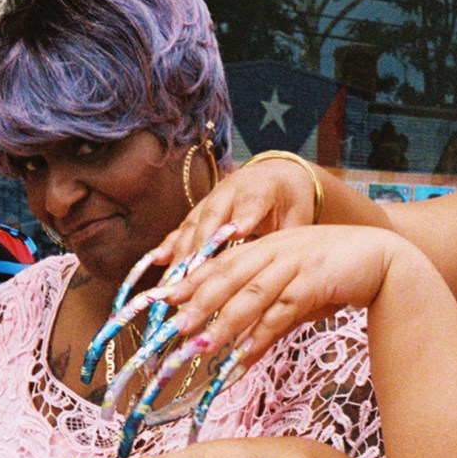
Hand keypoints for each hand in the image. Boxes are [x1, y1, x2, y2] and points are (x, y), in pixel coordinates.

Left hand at [116, 226, 410, 386]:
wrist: (383, 258)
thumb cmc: (336, 273)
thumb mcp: (295, 284)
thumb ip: (268, 307)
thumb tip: (240, 342)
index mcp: (265, 246)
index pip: (220, 264)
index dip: (190, 281)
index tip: (162, 301)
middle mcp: (274, 252)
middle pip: (227, 279)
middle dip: (197, 304)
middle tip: (170, 329)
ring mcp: (293, 265)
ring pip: (249, 296)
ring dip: (222, 323)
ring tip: (198, 347)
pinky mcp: (314, 284)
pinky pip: (280, 314)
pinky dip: (259, 337)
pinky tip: (243, 357)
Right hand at [144, 159, 322, 284]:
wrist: (275, 177)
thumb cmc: (290, 204)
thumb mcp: (299, 218)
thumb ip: (292, 237)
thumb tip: (293, 266)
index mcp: (262, 188)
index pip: (253, 202)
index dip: (244, 217)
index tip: (239, 232)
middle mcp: (231, 191)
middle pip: (214, 218)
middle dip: (202, 247)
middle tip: (194, 274)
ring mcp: (211, 201)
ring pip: (194, 226)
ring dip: (181, 254)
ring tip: (173, 280)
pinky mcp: (199, 212)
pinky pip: (183, 229)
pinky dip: (170, 245)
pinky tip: (158, 260)